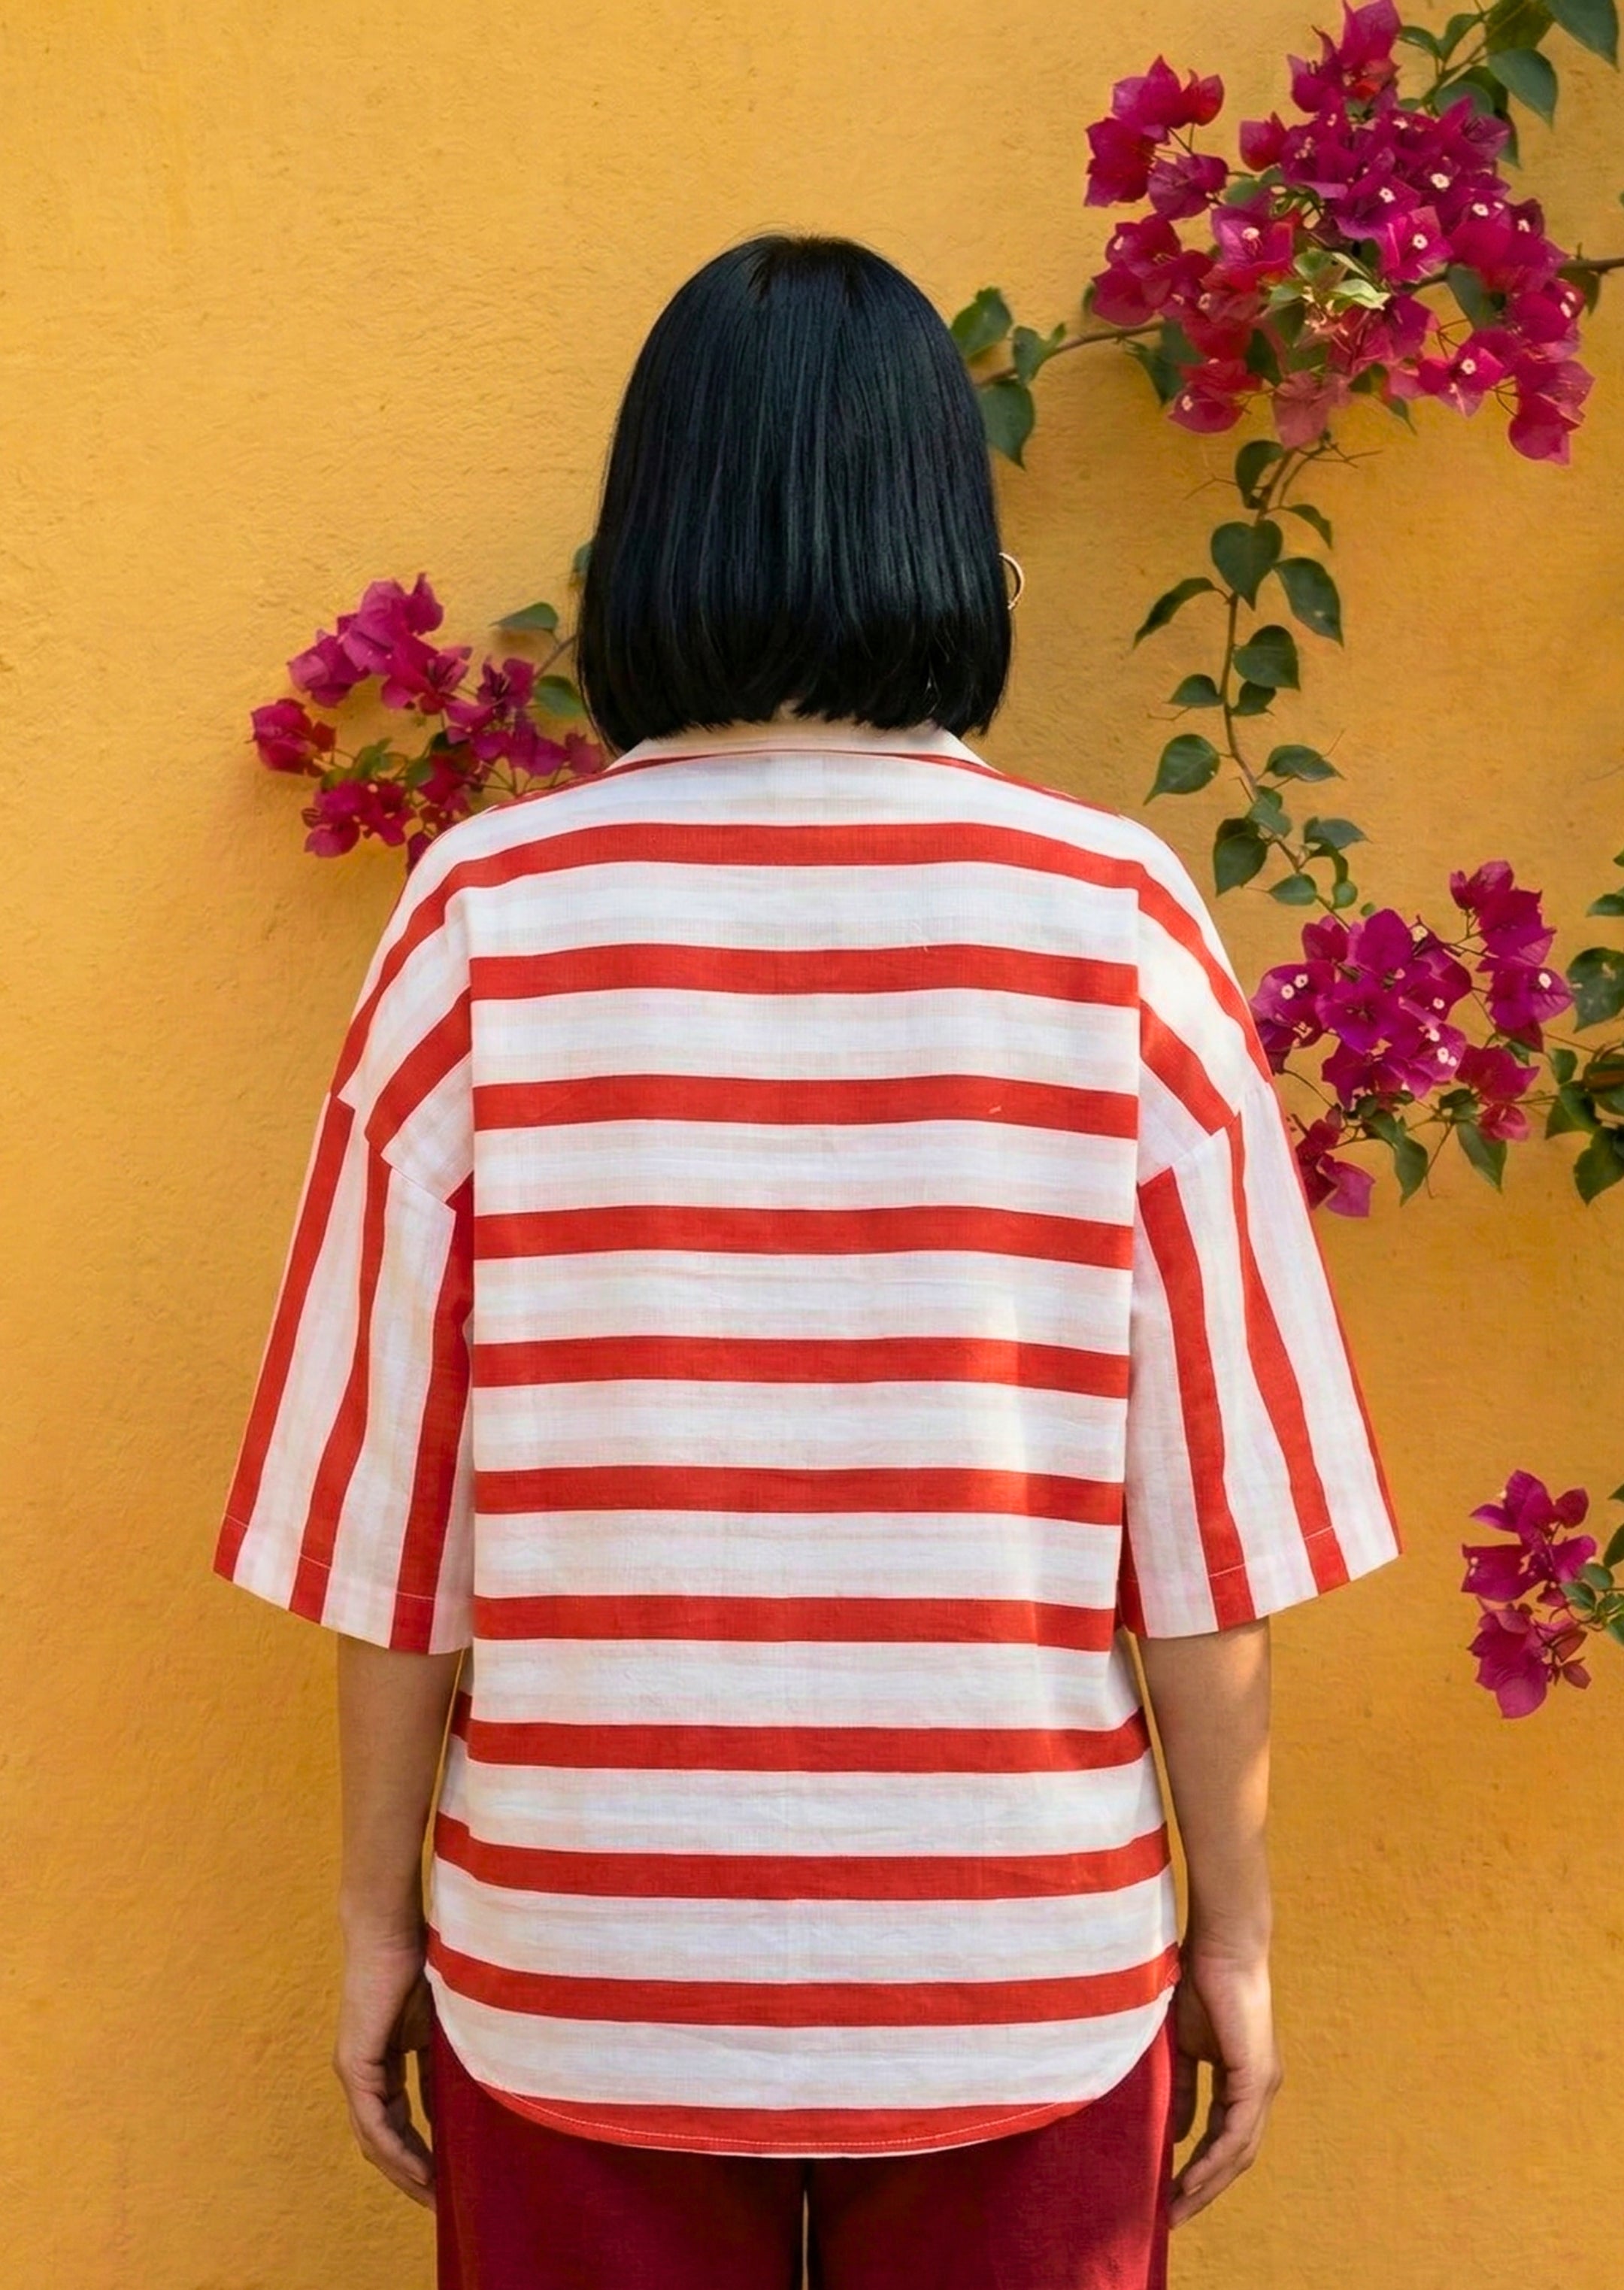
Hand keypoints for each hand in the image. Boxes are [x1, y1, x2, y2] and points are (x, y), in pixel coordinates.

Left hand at [332, 1924, 437, 2209]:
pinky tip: (420, 2168)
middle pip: (383, 2143)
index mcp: (383, 2065)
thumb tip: (468, 2102)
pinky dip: (396, 2149)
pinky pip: (374, 2122)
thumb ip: (445, 2062)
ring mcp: (355, 2073)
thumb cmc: (421, 1963)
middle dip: (411, 2175)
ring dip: (404, 2171)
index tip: (448, 2180)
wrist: (391, 1930)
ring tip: (434, 2196)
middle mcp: (363, 2076)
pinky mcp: (355, 2066)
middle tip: (441, 2203)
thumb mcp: (442, 2025)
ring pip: (376, 2140)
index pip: (400, 2125)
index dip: (422, 2155)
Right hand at [1166, 1942, 1281, 2227]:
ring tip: (1177, 2207)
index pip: (1223, 2139)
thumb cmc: (1199, 1984)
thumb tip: (1177, 2134)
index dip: (1200, 2169)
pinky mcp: (1257, 2078)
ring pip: (1238, 2152)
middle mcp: (1259, 2091)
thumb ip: (1182, 2089)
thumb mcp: (1183, 2047)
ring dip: (1207, 2184)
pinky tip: (1190, 2177)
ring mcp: (1262, 2087)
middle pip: (1235, 2157)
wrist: (1221, 1947)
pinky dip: (1213, 2159)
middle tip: (1172, 2216)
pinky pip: (1235, 2133)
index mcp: (1243, 2082)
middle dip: (1204, 2189)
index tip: (1170, 2194)